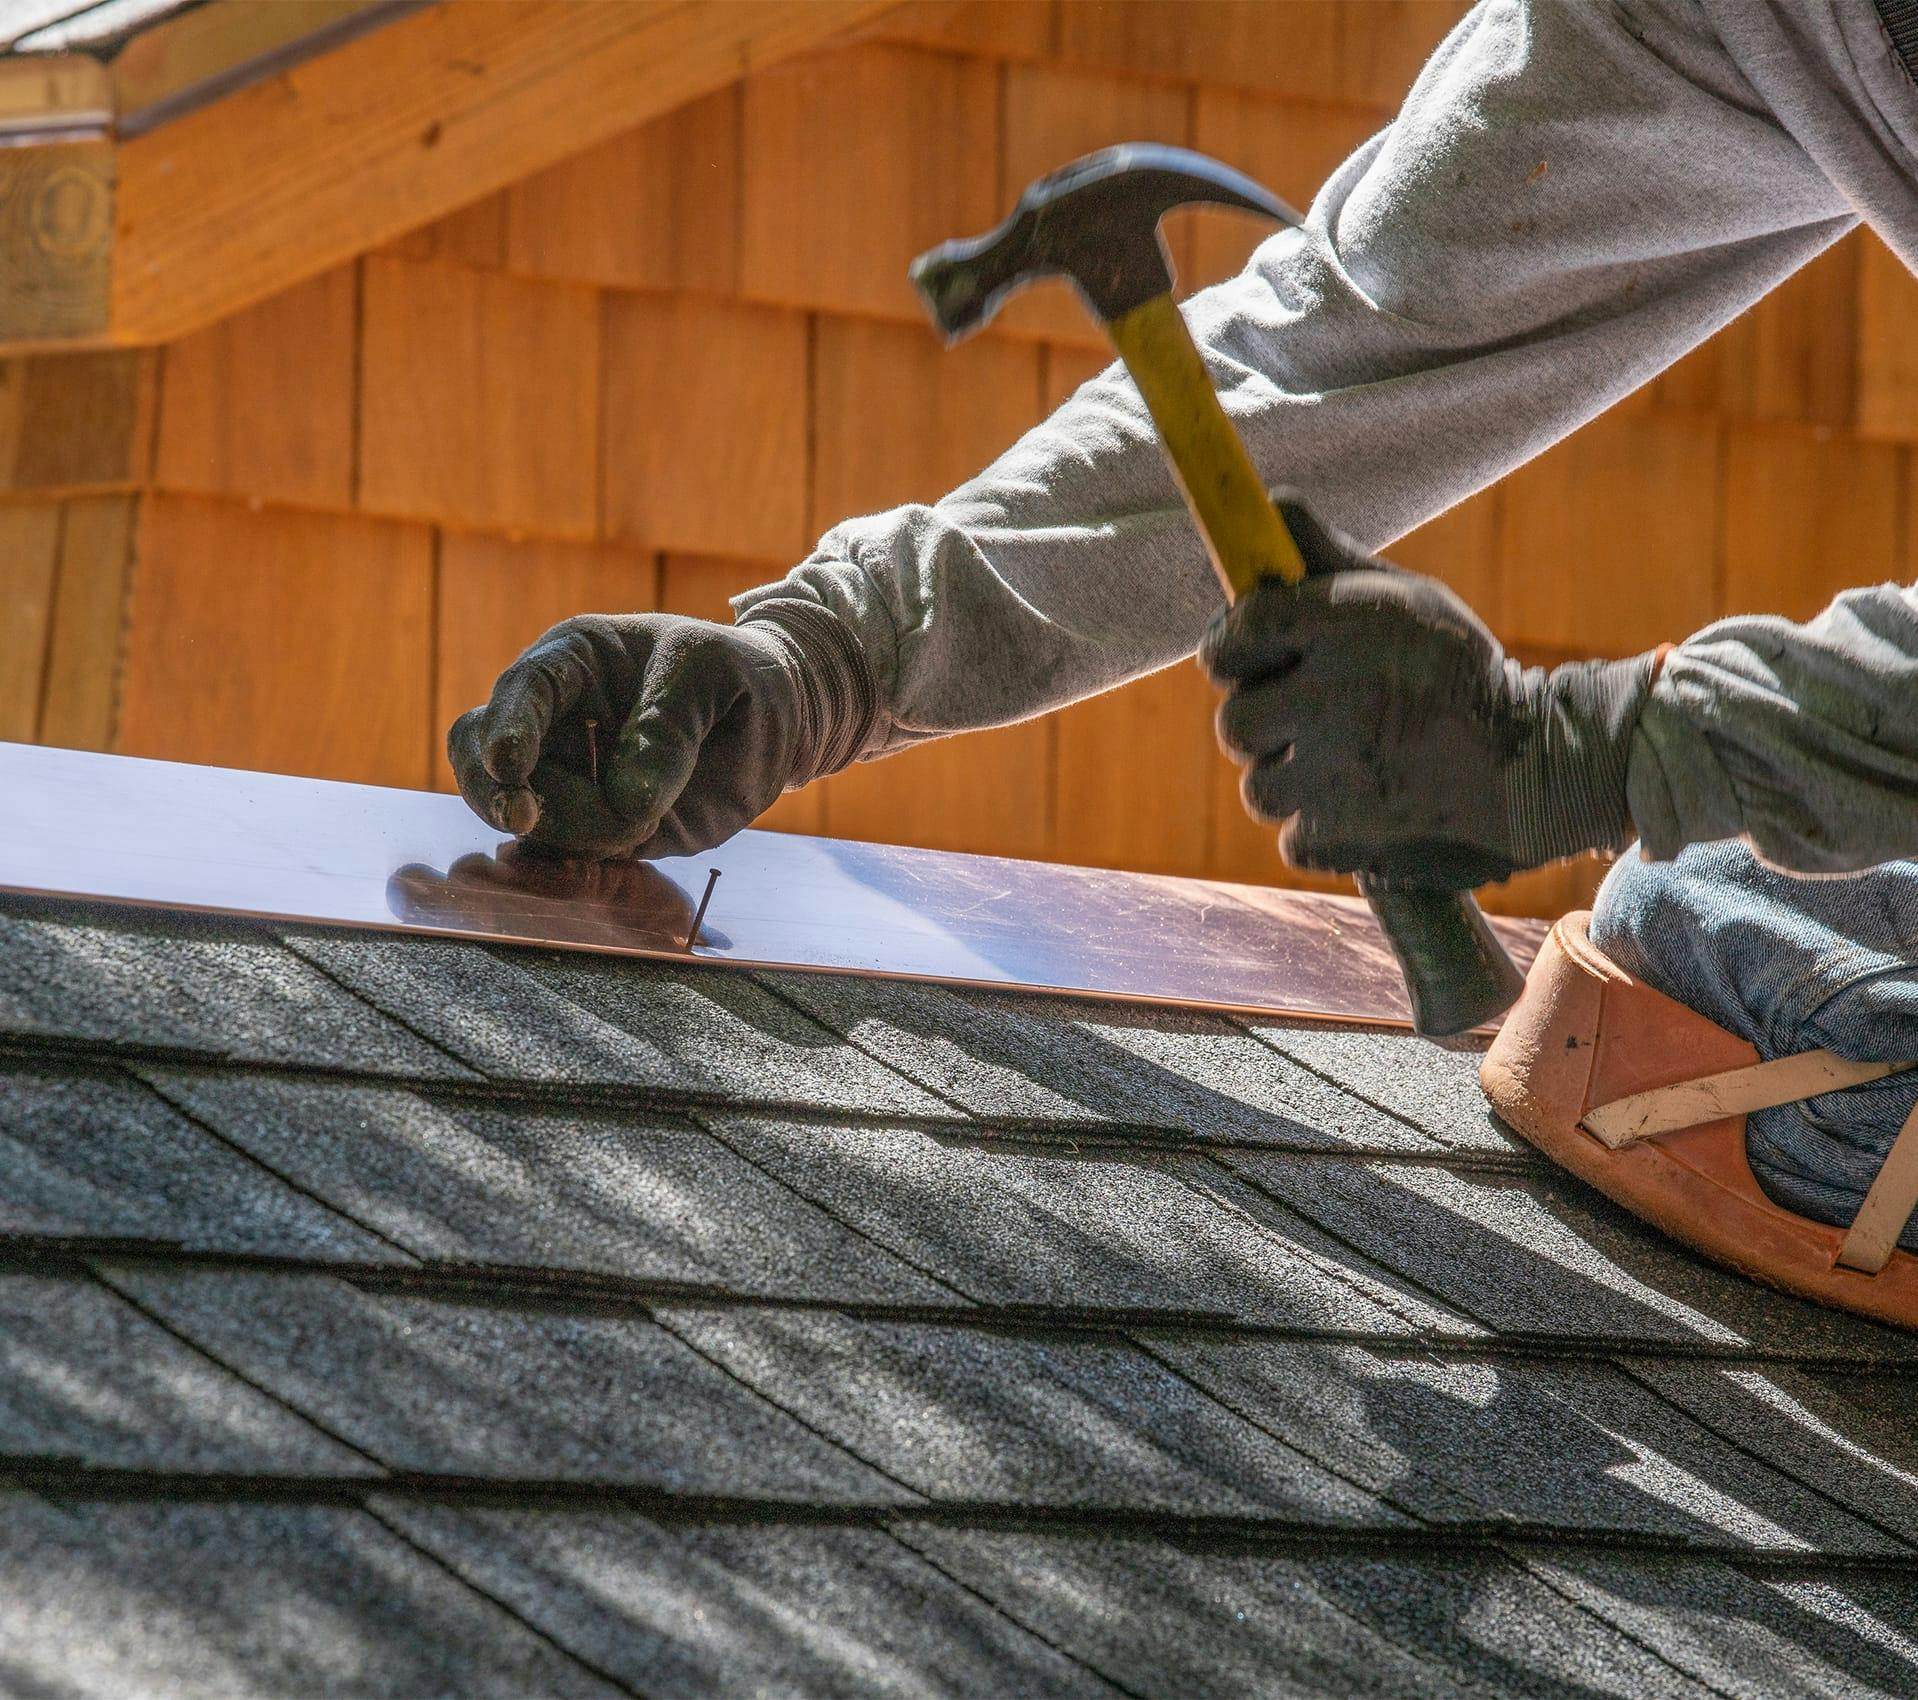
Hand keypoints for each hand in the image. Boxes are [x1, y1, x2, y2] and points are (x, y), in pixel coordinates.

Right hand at [448, 604, 871, 859]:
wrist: (775, 721)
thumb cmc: (737, 676)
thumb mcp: (715, 674)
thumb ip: (671, 726)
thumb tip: (626, 799)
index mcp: (574, 662)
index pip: (523, 690)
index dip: (507, 726)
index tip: (509, 765)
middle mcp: (555, 721)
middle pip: (483, 756)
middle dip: (497, 792)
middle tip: (527, 818)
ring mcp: (568, 778)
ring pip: (521, 817)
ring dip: (570, 832)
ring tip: (645, 822)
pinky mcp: (592, 828)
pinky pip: (559, 855)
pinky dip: (575, 863)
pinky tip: (619, 849)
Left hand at [1201, 500, 1657, 887]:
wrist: (1541, 767)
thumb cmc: (1460, 673)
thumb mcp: (1408, 600)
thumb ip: (1329, 561)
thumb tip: (1270, 505)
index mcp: (1346, 626)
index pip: (1239, 630)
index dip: (1233, 648)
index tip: (1249, 657)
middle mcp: (1332, 696)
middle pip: (1235, 721)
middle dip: (1262, 724)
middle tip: (1311, 720)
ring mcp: (1334, 773)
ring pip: (1259, 786)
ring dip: (1294, 781)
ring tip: (1353, 764)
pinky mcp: (1342, 835)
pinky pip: (1294, 837)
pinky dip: (1323, 830)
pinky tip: (1369, 805)